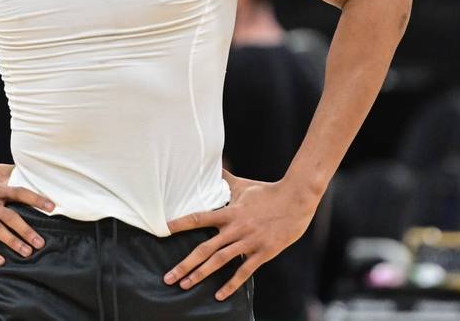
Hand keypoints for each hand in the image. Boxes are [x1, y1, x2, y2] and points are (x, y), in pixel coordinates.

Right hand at [0, 163, 54, 265]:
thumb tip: (31, 170)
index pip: (19, 192)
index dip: (36, 199)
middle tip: (40, 243)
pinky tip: (0, 261)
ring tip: (27, 252)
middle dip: (26, 230)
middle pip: (9, 216)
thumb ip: (10, 172)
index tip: (52, 207)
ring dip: (12, 242)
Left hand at [163, 169, 317, 300]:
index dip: (180, 224)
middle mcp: (236, 228)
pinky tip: (219, 296)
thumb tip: (212, 165)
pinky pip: (244, 271)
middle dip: (185, 264)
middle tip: (168, 277)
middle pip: (205, 248)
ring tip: (185, 285)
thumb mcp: (243, 184)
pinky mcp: (263, 252)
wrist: (296, 199)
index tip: (163, 230)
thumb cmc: (267, 191)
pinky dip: (231, 284)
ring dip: (201, 274)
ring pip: (220, 261)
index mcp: (229, 212)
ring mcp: (249, 241)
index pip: (199, 218)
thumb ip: (225, 178)